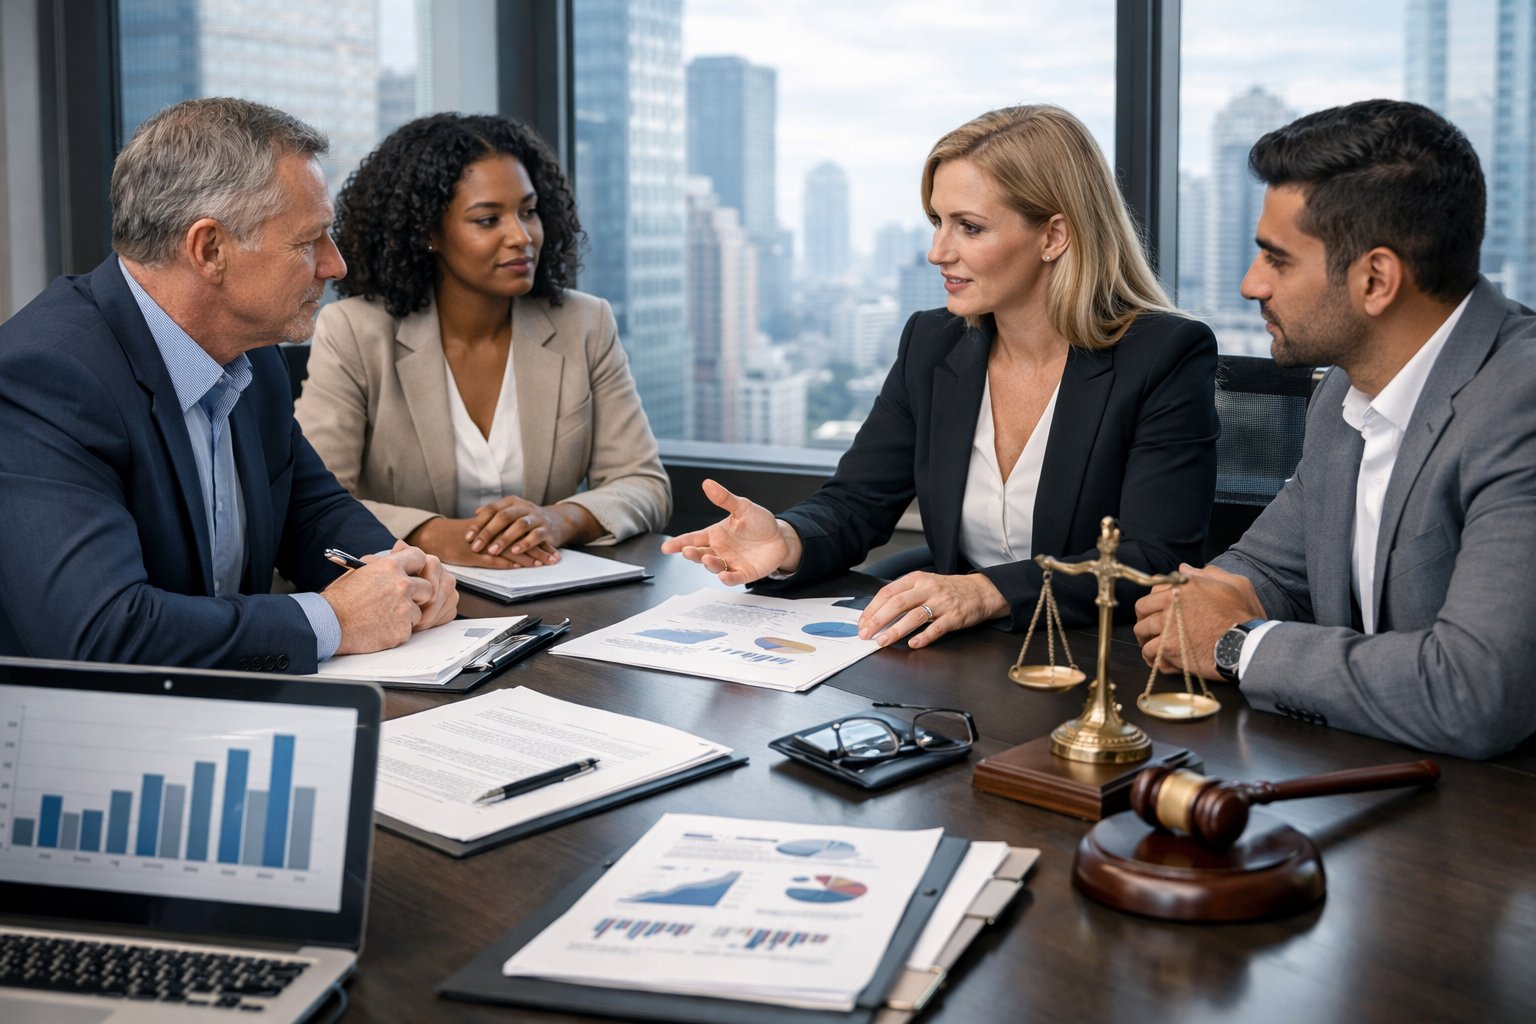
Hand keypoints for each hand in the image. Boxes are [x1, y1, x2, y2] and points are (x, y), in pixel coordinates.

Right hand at [322, 543, 457, 653]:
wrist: (328, 624)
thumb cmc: (341, 597)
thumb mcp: (360, 570)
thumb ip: (384, 562)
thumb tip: (400, 551)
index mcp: (391, 567)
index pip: (420, 558)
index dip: (417, 567)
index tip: (413, 573)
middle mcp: (402, 586)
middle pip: (428, 587)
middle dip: (418, 594)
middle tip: (402, 600)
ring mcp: (404, 609)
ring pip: (419, 611)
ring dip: (406, 615)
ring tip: (383, 616)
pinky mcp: (402, 630)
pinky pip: (408, 629)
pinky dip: (397, 630)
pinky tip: (379, 628)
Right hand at [406, 515, 552, 568]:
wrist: (438, 536)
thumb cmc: (463, 536)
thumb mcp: (485, 532)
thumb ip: (502, 535)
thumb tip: (521, 545)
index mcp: (498, 526)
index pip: (524, 534)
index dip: (540, 542)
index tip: (554, 551)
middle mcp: (493, 533)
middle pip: (521, 540)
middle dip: (540, 550)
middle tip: (554, 559)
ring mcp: (483, 543)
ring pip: (509, 549)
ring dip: (527, 557)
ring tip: (542, 563)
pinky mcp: (472, 554)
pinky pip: (491, 558)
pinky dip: (505, 562)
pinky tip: (517, 566)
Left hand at [465, 496, 571, 564]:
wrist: (556, 522)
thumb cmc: (526, 520)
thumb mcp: (511, 513)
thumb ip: (494, 513)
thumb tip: (476, 512)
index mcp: (512, 502)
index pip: (492, 509)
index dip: (479, 523)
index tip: (468, 537)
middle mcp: (524, 507)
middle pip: (504, 516)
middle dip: (488, 533)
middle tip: (476, 547)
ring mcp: (537, 517)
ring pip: (519, 526)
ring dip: (505, 539)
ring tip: (493, 551)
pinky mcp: (547, 529)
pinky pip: (536, 535)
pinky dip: (525, 544)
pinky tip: (515, 551)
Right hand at [659, 479, 799, 585]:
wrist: (781, 537)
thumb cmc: (759, 522)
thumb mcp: (743, 507)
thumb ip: (725, 499)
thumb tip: (707, 483)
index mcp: (715, 535)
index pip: (692, 538)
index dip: (678, 543)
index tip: (666, 547)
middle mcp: (719, 550)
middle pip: (700, 554)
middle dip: (692, 554)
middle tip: (687, 551)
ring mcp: (731, 563)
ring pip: (714, 566)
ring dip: (709, 564)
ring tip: (706, 558)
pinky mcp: (744, 573)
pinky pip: (733, 577)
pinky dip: (728, 578)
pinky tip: (724, 576)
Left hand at [858, 571, 1007, 649]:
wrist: (980, 591)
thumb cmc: (948, 590)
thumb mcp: (924, 584)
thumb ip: (904, 595)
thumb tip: (878, 613)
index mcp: (916, 580)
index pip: (888, 592)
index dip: (872, 608)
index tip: (863, 622)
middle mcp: (927, 589)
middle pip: (897, 603)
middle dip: (878, 620)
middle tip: (866, 634)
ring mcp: (941, 603)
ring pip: (914, 616)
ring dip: (896, 630)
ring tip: (883, 641)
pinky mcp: (954, 616)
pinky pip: (937, 628)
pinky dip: (924, 637)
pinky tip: (913, 644)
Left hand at [1132, 564, 1264, 677]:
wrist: (1247, 644)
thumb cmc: (1243, 615)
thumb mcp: (1235, 584)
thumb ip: (1209, 574)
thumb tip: (1185, 569)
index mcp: (1182, 588)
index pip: (1152, 590)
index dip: (1153, 600)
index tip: (1156, 609)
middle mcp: (1169, 605)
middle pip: (1141, 611)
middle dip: (1143, 618)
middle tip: (1149, 627)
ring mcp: (1167, 628)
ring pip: (1142, 633)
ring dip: (1146, 638)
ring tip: (1152, 645)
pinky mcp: (1169, 650)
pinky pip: (1151, 654)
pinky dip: (1154, 658)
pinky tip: (1160, 660)